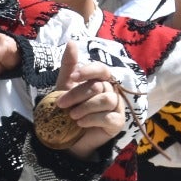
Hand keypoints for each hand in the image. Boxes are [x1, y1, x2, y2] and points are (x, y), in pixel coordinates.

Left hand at [48, 41, 125, 157]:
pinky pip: (109, 117)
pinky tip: (80, 123)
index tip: (73, 77)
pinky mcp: (118, 123)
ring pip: (106, 100)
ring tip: (72, 116)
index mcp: (100, 81)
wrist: (69, 138)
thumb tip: (72, 42)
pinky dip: (92, 119)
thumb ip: (69, 66)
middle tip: (62, 104)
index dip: (88, 71)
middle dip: (77, 94)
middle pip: (99, 86)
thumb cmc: (69, 109)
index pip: (101, 69)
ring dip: (86, 107)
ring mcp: (117, 107)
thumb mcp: (65, 87)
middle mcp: (111, 91)